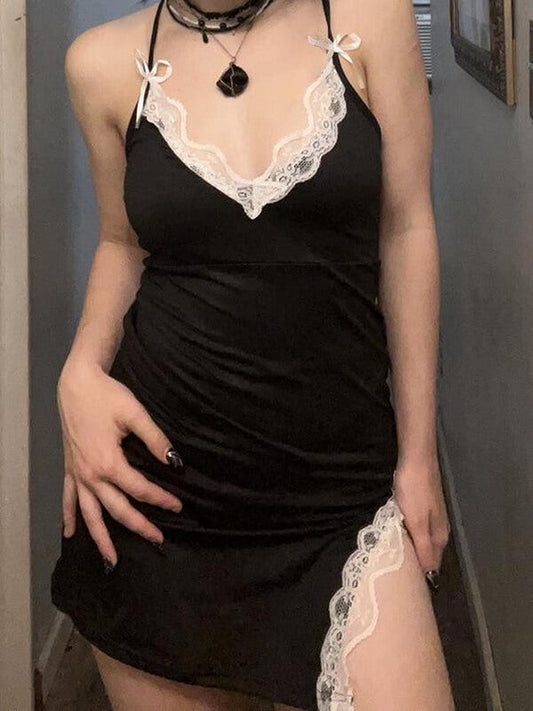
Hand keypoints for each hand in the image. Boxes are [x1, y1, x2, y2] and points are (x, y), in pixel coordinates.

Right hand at [57, 360, 183, 568]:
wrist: (77, 383)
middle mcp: (90, 475)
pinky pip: (69, 498)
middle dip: (138, 526)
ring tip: (111, 560)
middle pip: (117, 509)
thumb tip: (175, 463)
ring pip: (89, 513)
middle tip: (158, 540)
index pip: (140, 489)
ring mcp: (77, 474)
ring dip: (101, 537)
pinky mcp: (70, 468)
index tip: (178, 507)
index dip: (161, 499)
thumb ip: (156, 440)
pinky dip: (69, 517)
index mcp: (108, 463)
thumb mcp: (135, 414)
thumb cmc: (107, 396)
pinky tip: (71, 533)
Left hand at [393, 459, 450, 581]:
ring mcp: (432, 518)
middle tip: (395, 578)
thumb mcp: (417, 522)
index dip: (420, 577)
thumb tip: (431, 575)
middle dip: (415, 566)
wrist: (416, 460)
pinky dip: (408, 537)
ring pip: (422, 542)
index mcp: (439, 537)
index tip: (405, 587)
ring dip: (411, 551)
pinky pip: (416, 530)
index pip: (432, 565)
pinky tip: (397, 538)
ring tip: (393, 561)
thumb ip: (423, 548)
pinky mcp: (423, 508)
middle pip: (428, 555)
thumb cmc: (414, 492)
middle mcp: (439, 530)